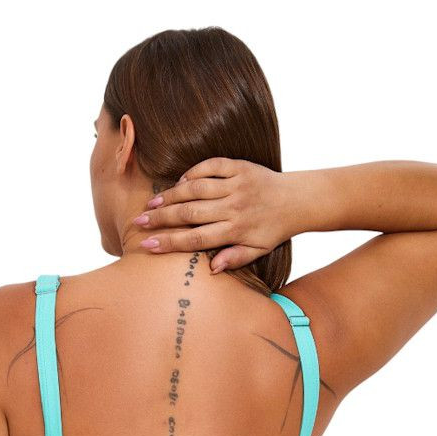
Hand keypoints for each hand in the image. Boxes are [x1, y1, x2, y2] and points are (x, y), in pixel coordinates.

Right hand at [132, 158, 292, 271]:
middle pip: (189, 213)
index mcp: (236, 230)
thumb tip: (211, 269)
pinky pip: (210, 166)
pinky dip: (192, 173)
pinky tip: (179, 183)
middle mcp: (234, 207)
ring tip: (152, 204)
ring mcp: (236, 184)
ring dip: (171, 195)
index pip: (196, 239)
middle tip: (139, 222)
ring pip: (196, 189)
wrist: (297, 200)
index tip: (147, 245)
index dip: (169, 242)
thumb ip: (234, 258)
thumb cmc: (273, 230)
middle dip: (161, 219)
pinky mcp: (240, 166)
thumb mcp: (257, 250)